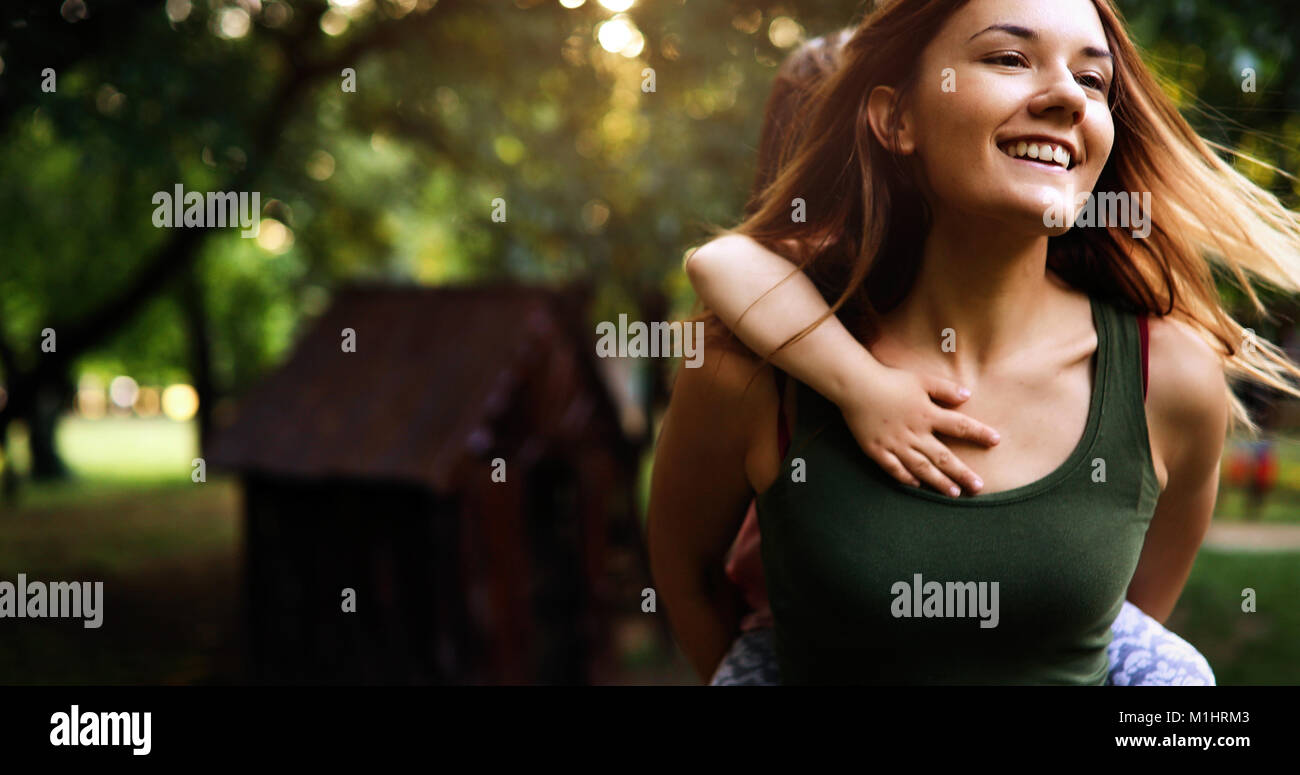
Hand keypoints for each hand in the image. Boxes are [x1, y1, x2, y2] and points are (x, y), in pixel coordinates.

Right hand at [837, 367, 999, 495]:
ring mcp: (895, 444)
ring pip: (921, 468)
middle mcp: (914, 433)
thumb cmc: (890, 379)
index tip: (996, 441)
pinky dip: (906, 478)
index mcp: (926, 414)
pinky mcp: (877, 450)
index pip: (959, 426)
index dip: (978, 433)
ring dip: (939, 481)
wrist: (855, 386)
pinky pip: (894, 468)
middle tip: (978, 487)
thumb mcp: (921, 379)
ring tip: (954, 493)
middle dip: (962, 473)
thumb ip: (945, 388)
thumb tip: (967, 395)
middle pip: (943, 457)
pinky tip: (917, 485)